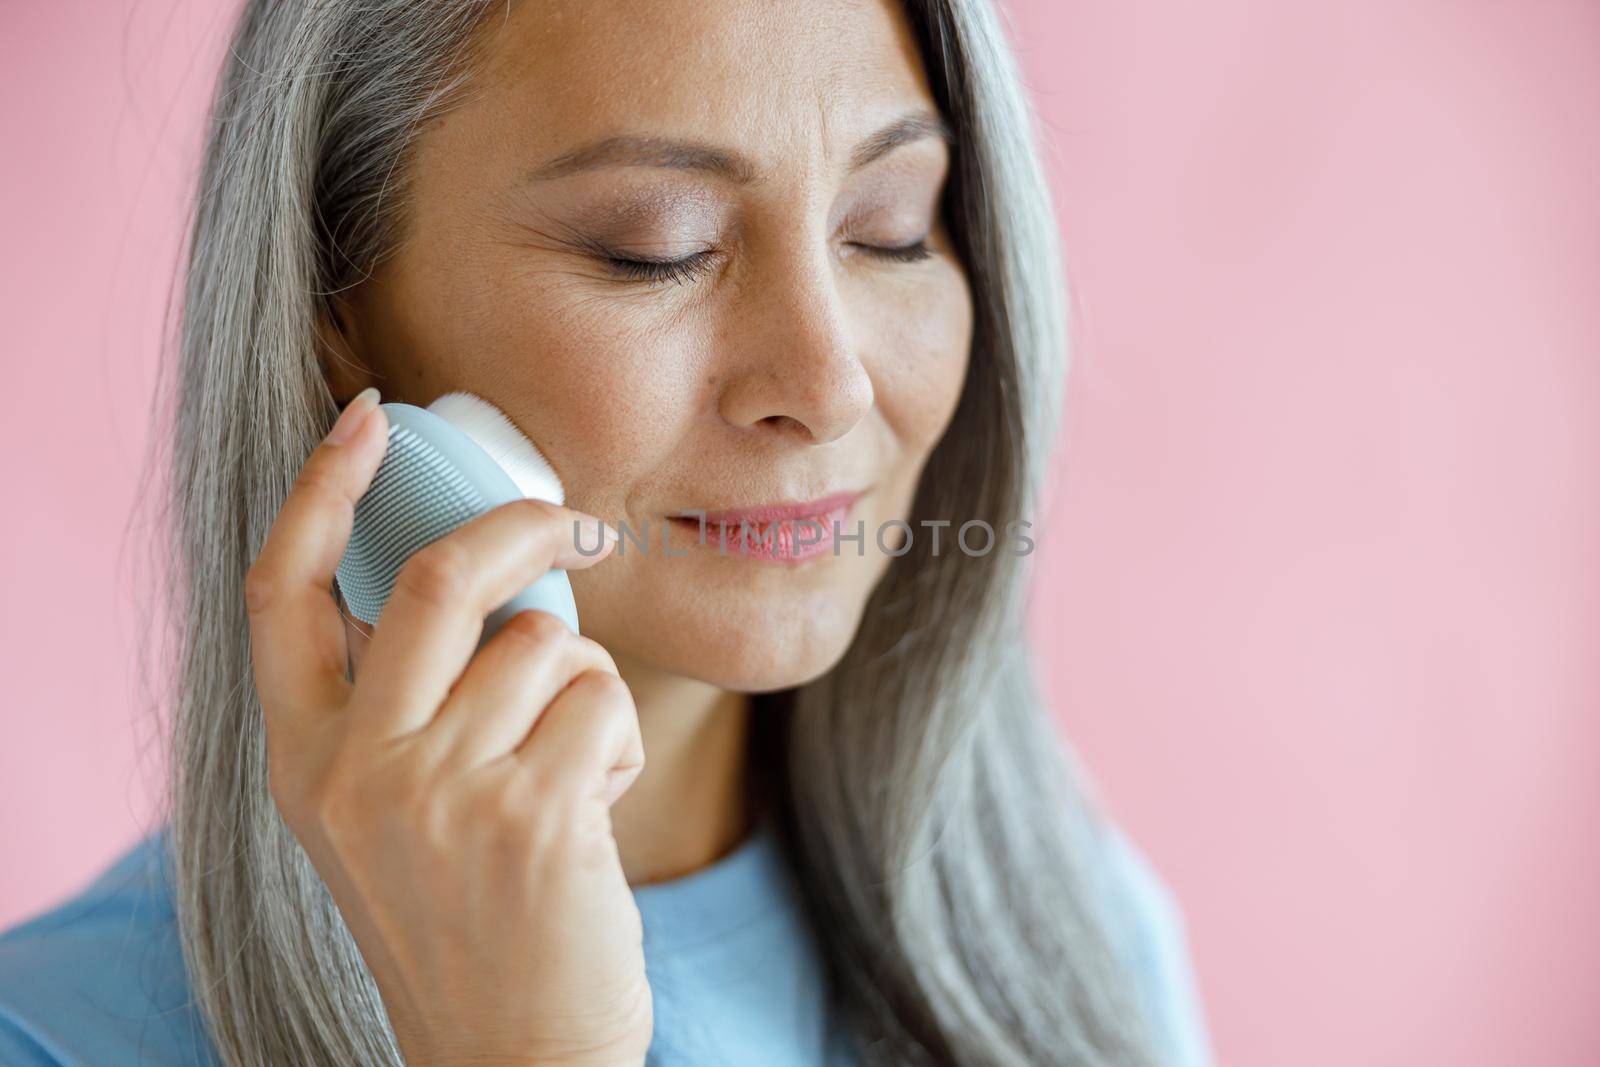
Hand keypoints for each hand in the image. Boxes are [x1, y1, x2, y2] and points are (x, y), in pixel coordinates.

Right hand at [244, 391, 650, 1066]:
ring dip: (582, 686)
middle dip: (521, 530)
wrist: (512, 1053)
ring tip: (566, 766)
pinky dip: (613, 738)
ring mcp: (438, 793)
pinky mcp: (530, 814)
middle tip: (574, 527)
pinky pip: (600, 698)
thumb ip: (400, 702)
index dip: (320, 491)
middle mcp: (354, 771)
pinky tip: (590, 806)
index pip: (281, 593)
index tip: (369, 418)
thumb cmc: (469, 915)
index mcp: (304, 760)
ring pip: (546, 643)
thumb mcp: (388, 811)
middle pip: (435, 579)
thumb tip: (474, 573)